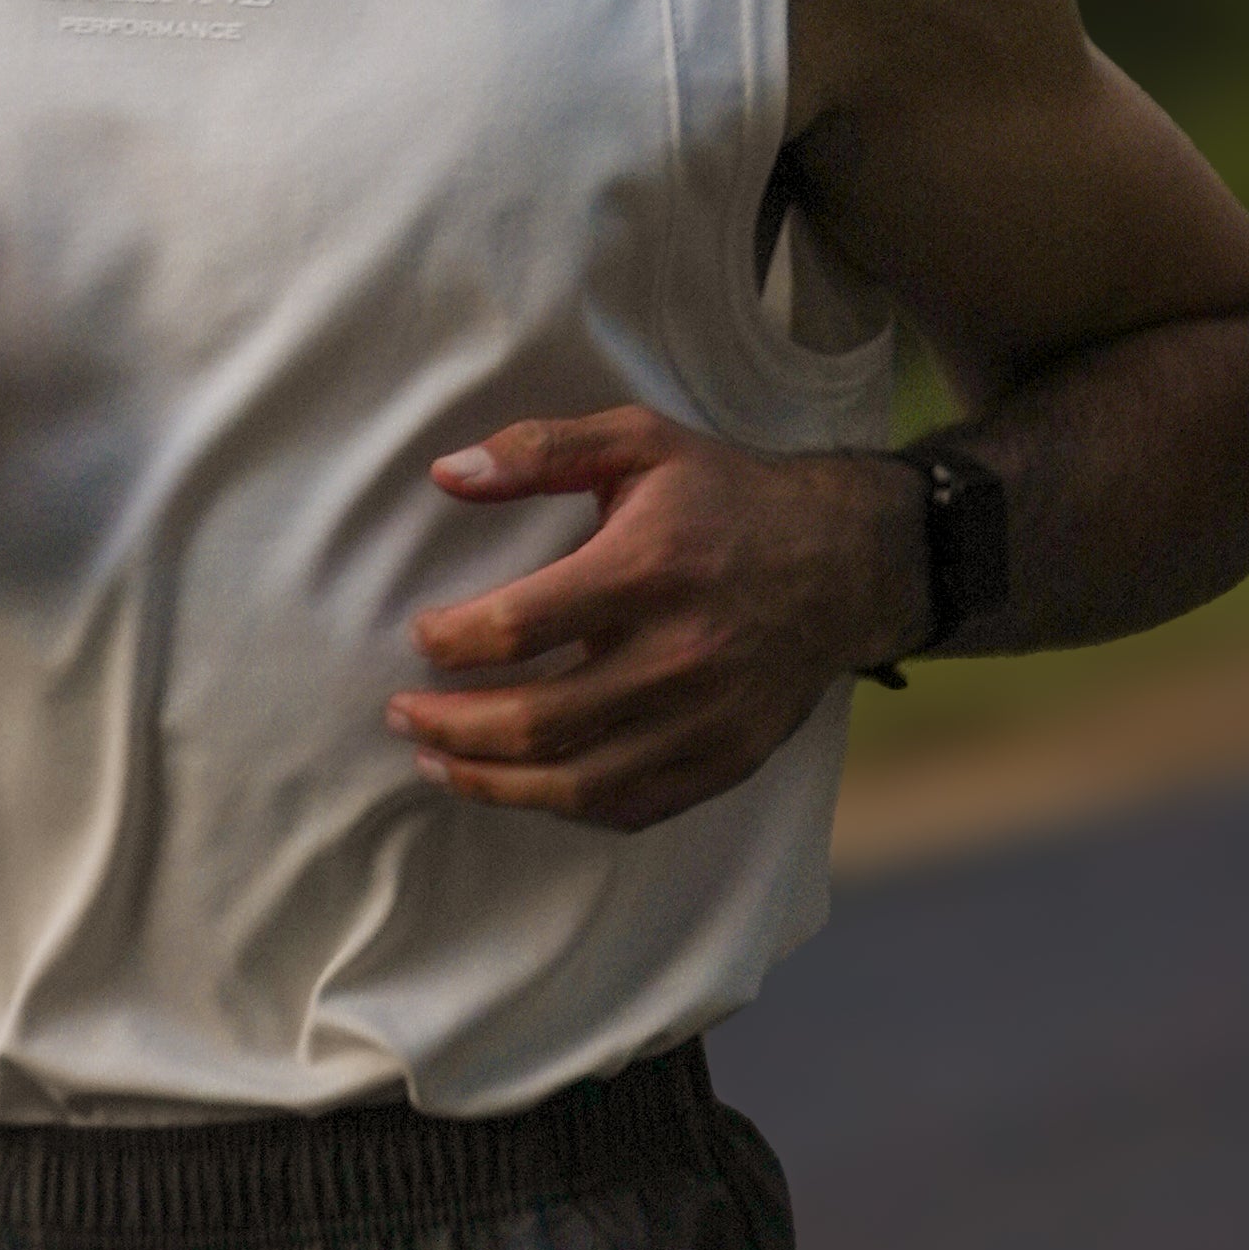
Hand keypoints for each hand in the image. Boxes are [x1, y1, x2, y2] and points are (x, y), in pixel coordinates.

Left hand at [388, 409, 927, 831]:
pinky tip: (518, 786)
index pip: (520, 626)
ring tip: (435, 764)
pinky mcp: (726, 760)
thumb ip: (540, 450)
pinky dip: (562, 805)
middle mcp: (680, 654)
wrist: (846, 562)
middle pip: (535, 719)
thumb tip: (445, 473)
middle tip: (402, 715)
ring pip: (574, 782)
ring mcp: (706, 719)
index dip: (451, 641)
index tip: (422, 637)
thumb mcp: (640, 442)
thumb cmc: (725, 498)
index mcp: (649, 568)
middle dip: (449, 725)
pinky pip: (628, 807)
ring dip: (488, 781)